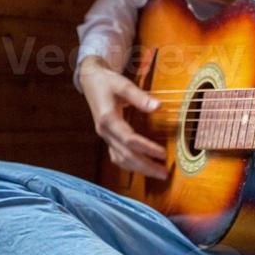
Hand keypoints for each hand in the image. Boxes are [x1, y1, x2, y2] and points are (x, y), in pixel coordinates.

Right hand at [78, 56, 167, 179]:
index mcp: (107, 119)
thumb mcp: (123, 84)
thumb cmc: (107, 82)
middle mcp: (105, 132)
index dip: (146, 148)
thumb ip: (140, 97)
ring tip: (157, 173)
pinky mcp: (108, 138)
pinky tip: (142, 168)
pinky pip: (117, 156)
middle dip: (145, 166)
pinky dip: (130, 165)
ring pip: (121, 159)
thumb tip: (158, 107)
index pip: (129, 139)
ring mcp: (105, 137)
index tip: (163, 154)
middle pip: (125, 155)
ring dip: (139, 169)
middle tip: (164, 174)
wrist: (91, 81)